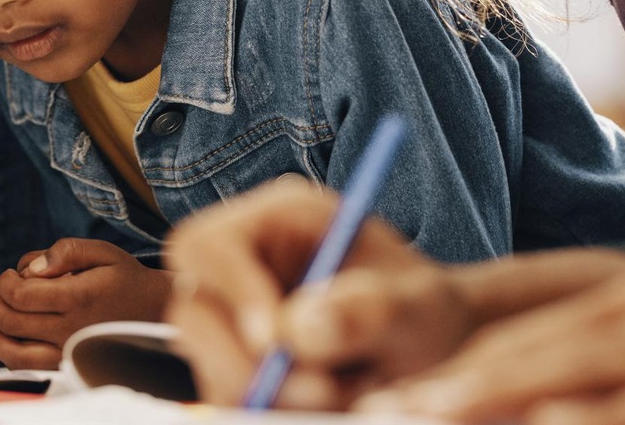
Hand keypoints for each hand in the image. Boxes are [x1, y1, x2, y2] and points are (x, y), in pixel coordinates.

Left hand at [0, 238, 170, 368]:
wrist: (154, 313)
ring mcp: (67, 352)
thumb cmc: (125, 278)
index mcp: (78, 298)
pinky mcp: (67, 364)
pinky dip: (6, 353)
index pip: (20, 295)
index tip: (8, 272)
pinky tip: (1, 335)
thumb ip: (65, 251)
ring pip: (12, 352)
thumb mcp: (102, 251)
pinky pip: (26, 367)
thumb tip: (31, 268)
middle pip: (9, 321)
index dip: (4, 282)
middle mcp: (70, 330)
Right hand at [164, 180, 624, 408]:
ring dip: (267, 394)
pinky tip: (325, 402)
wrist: (430, 349)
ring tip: (344, 393)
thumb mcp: (417, 306)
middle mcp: (238, 263)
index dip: (231, 291)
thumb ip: (367, 309)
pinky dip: (269, 408)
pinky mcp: (230, 360)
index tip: (274, 343)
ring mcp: (228, 314)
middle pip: (194, 312)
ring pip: (207, 362)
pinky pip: (225, 393)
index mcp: (276, 218)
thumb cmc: (425, 311)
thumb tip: (297, 330)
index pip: (210, 246)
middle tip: (324, 393)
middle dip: (249, 364)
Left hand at [362, 234, 624, 424]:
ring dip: (495, 400)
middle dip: (446, 393)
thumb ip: (606, 368)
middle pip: (520, 363)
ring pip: (568, 383)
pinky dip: (600, 418)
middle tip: (375, 414)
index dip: (443, 379)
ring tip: (427, 416)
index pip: (511, 347)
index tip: (377, 404)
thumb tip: (536, 408)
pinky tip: (553, 424)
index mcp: (615, 316)